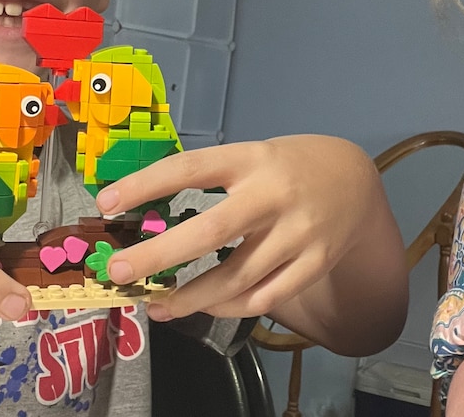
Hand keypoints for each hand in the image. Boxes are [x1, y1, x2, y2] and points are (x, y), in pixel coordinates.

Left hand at [96, 134, 407, 351]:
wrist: (357, 180)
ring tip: (157, 307)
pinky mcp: (314, 263)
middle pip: (210, 230)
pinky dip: (230, 307)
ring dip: (190, 298)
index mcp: (252, 158)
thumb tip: (151, 210)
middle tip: (120, 272)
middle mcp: (274, 194)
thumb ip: (216, 180)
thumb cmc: (291, 166)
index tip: (106, 202)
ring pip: (236, 277)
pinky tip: (207, 308)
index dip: (146, 184)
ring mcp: (298, 232)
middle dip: (159, 255)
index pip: (191, 168)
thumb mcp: (255, 156)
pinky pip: (265, 297)